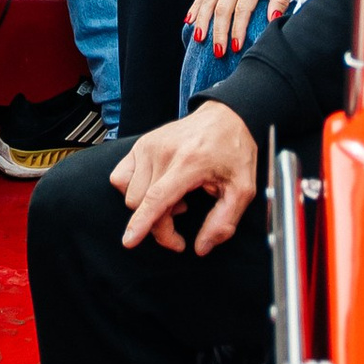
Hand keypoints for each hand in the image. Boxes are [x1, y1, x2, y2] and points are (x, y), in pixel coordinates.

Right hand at [112, 101, 260, 254]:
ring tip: (175, 195)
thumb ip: (224, 222)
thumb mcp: (243, 189)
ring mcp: (148, 146)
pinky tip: (157, 186)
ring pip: (130, 193)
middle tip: (184, 212)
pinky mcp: (141, 144)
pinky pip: (120, 177)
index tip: (130, 241)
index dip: (142, 223)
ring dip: (149, 205)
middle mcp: (163, 152)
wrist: (225, 116)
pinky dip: (134, 190)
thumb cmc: (234, 151)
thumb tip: (201, 248)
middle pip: (142, 203)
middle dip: (160, 223)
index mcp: (189, 162)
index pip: (156, 197)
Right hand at [185, 0, 295, 62]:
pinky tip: (189, 20)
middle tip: (217, 52)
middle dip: (218, 32)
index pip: (243, 8)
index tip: (236, 47)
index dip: (238, 29)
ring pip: (209, 0)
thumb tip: (273, 20)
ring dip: (203, 21)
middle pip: (222, 8)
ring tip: (199, 39)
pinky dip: (195, 6)